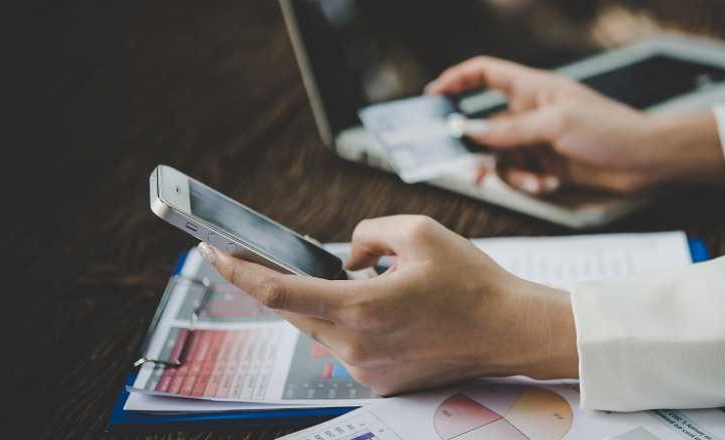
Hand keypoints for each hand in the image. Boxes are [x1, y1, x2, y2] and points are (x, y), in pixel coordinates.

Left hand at [199, 215, 577, 394]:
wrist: (510, 329)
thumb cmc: (472, 282)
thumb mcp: (419, 231)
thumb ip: (366, 234)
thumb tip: (345, 257)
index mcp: (360, 307)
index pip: (278, 292)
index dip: (239, 271)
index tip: (213, 252)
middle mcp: (356, 346)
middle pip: (295, 311)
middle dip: (282, 283)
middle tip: (271, 259)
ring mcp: (367, 369)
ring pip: (321, 329)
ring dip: (325, 304)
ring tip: (358, 282)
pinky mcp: (381, 380)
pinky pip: (346, 346)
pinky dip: (349, 323)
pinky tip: (381, 308)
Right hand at [425, 56, 724, 194]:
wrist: (647, 161)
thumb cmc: (610, 130)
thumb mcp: (555, 126)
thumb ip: (509, 131)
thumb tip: (470, 131)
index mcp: (533, 88)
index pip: (486, 74)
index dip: (457, 80)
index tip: (433, 96)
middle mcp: (532, 112)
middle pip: (487, 126)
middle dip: (479, 149)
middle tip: (472, 169)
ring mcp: (539, 140)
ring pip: (502, 158)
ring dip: (513, 174)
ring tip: (536, 182)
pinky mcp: (548, 164)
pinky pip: (522, 175)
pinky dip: (530, 183)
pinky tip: (552, 184)